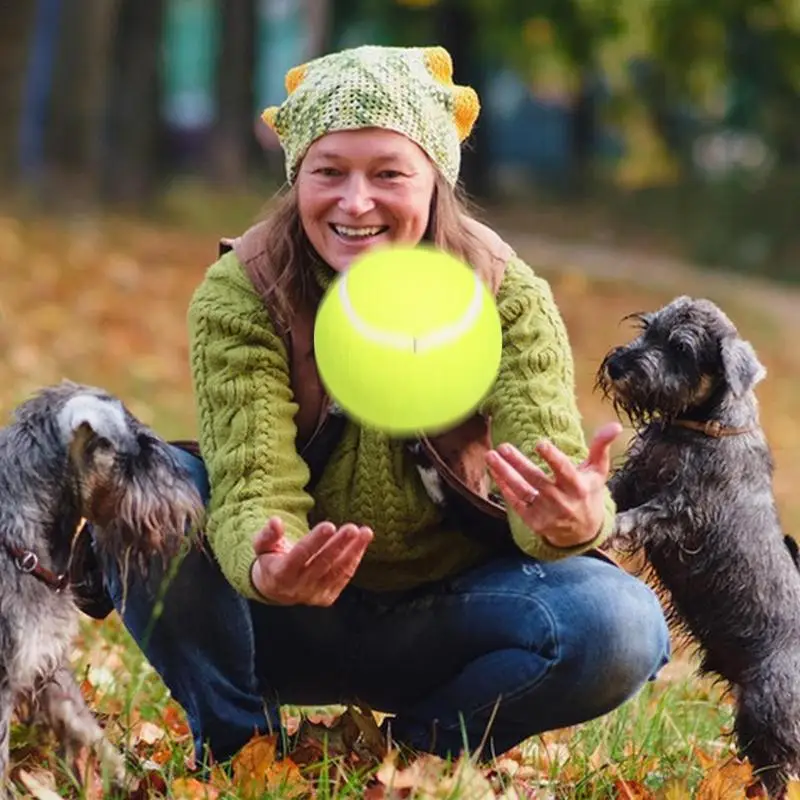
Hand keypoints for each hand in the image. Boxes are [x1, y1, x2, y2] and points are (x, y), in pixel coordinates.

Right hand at [251, 517, 373, 605]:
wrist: (275, 590)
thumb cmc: (270, 561)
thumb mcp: (262, 547)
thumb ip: (268, 534)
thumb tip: (276, 521)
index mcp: (280, 574)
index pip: (300, 555)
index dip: (315, 541)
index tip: (329, 525)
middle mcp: (298, 588)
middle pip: (322, 563)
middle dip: (339, 545)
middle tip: (352, 528)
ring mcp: (314, 595)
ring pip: (337, 571)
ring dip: (353, 551)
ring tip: (365, 532)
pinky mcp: (326, 598)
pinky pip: (343, 577)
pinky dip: (354, 560)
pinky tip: (361, 543)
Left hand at [486, 422, 621, 548]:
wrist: (583, 532)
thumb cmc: (588, 493)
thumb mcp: (598, 471)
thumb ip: (601, 447)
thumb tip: (615, 424)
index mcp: (578, 487)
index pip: (564, 471)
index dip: (552, 458)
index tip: (539, 443)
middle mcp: (561, 501)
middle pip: (536, 479)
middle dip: (518, 463)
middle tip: (503, 446)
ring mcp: (546, 512)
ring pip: (522, 490)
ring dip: (504, 473)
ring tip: (491, 456)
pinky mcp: (534, 521)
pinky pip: (516, 503)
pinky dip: (505, 487)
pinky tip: (495, 471)